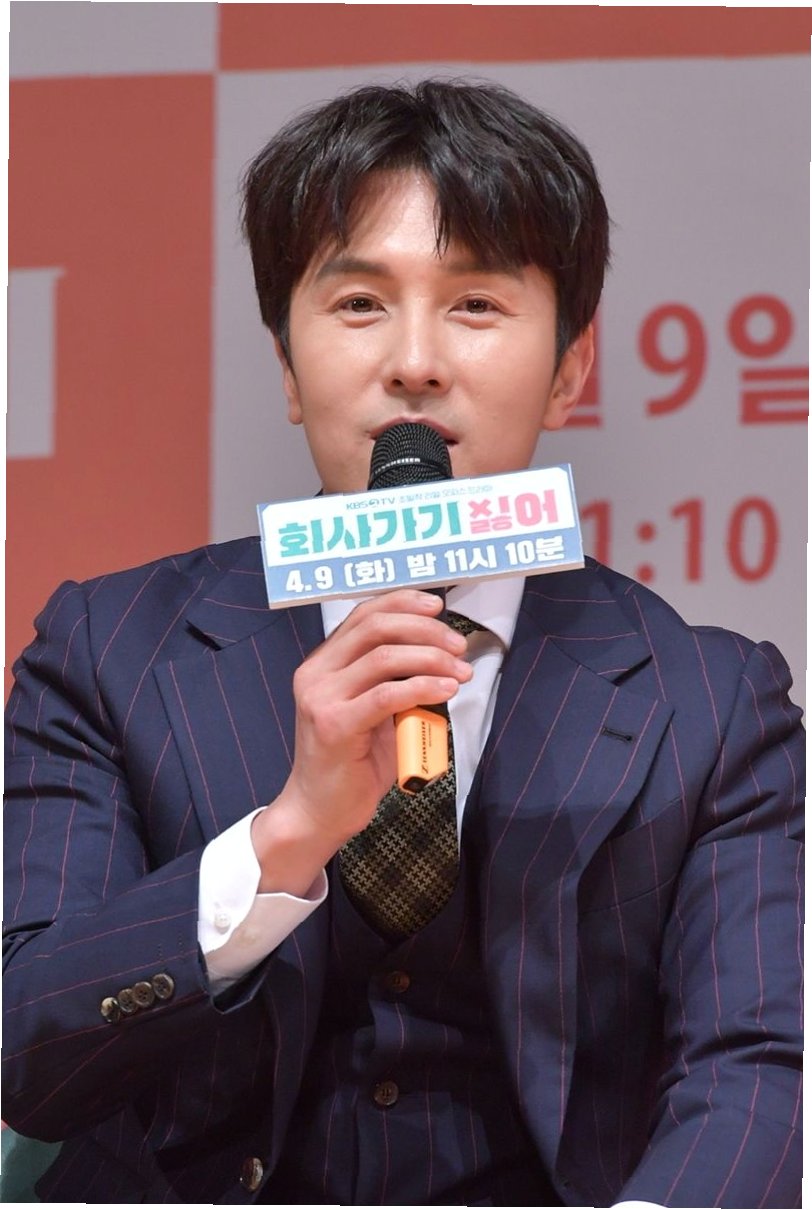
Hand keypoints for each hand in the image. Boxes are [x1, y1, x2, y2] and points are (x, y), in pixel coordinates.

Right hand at [251, 590, 471, 893]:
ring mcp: (322, 698)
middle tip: (458, 645)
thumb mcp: (372, 711)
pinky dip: (423, 686)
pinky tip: (445, 689)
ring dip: (431, 658)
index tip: (438, 606)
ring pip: (384, 657)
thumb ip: (392, 680)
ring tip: (460, 672)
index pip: (363, 615)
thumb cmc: (351, 763)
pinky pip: (387, 695)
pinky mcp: (336, 725)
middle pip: (376, 628)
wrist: (319, 811)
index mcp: (322, 663)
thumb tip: (440, 654)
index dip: (402, 602)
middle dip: (425, 629)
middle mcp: (316, 674)